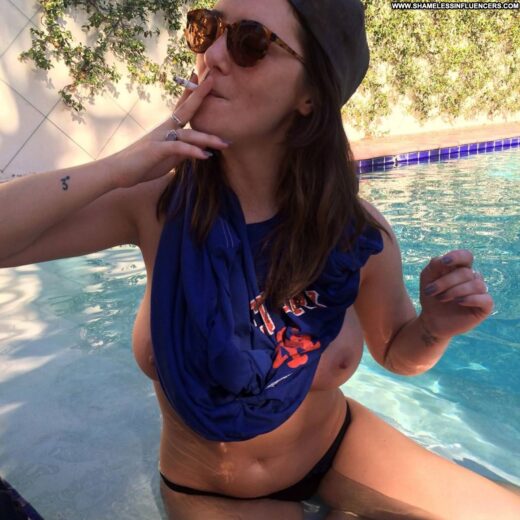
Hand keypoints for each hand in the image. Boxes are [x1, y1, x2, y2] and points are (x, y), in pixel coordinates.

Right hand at [104, 70, 228, 188]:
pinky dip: (192, 151)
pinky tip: (205, 156)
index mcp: (166, 129)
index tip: (202, 77)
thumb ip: (182, 152)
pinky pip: (177, 149)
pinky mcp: (156, 150)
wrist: (116, 172)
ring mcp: (160, 138)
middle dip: (199, 95)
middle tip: (213, 80)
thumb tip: (199, 150)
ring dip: (207, 139)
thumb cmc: (141, 165)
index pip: (182, 107)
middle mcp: (164, 129)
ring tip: (224, 143)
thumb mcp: (167, 159)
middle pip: (185, 109)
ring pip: (187, 134)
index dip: (192, 92)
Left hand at [419, 249, 493, 338]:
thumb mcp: (427, 278)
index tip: (445, 262)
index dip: (458, 256)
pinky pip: (486, 299)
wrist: (431, 319)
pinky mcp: (484, 306)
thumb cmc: (431, 296)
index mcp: (460, 268)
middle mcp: (472, 278)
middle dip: (446, 282)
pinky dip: (471, 299)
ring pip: (477, 284)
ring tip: (442, 298)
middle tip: (432, 292)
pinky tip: (459, 302)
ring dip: (455, 291)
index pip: (466, 256)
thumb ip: (435, 265)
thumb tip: (445, 259)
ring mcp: (480, 292)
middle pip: (466, 272)